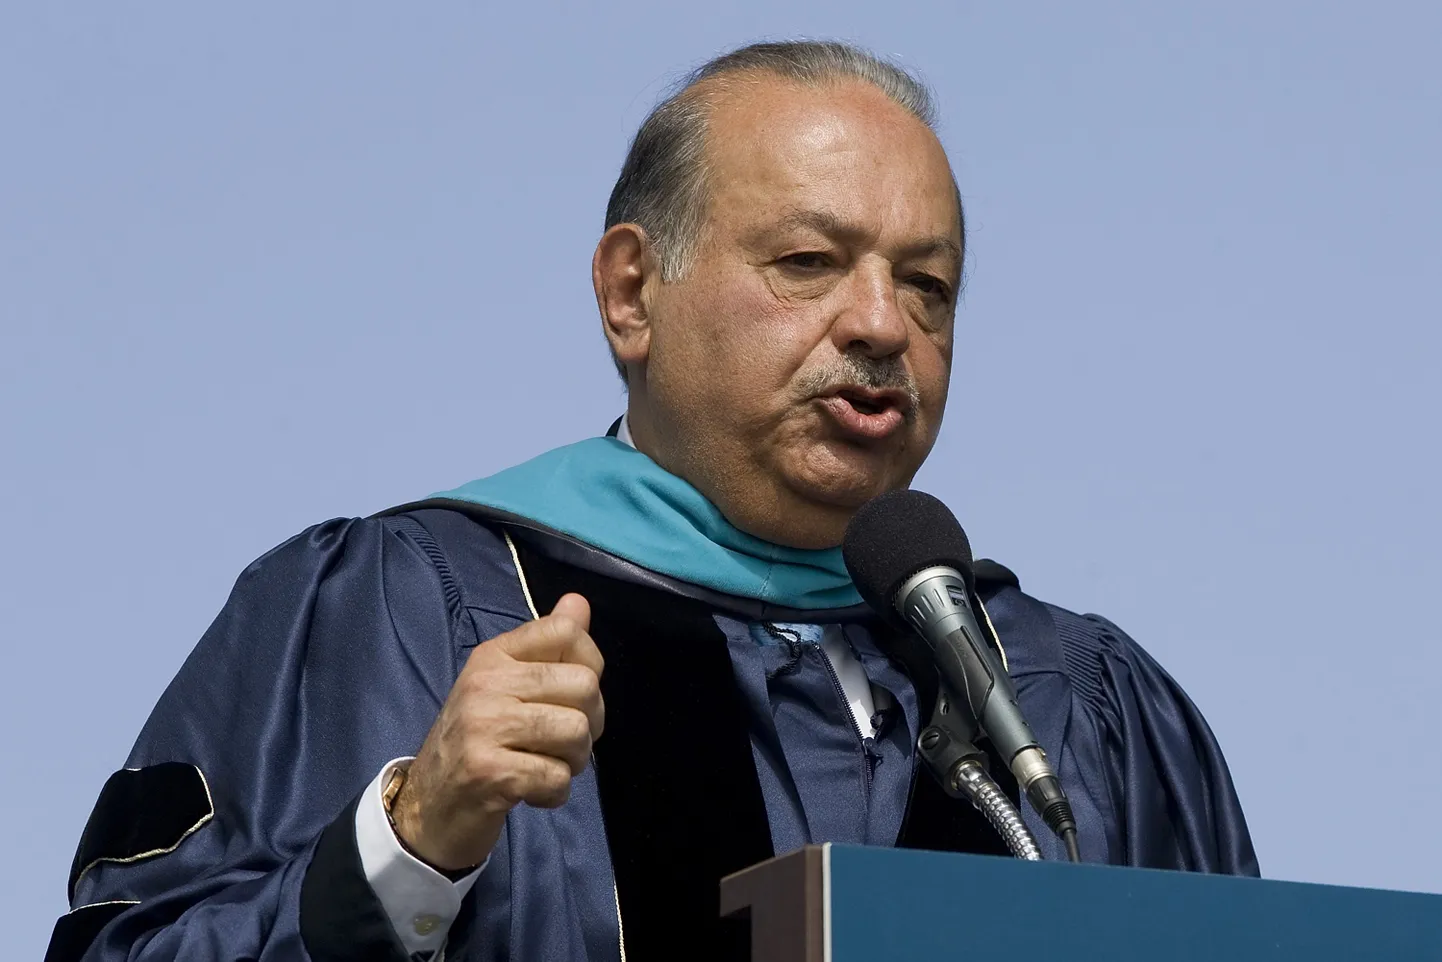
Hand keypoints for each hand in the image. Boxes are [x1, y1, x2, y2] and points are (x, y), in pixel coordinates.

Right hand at [390, 593, 603, 870]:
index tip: (572, 695)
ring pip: (576, 732)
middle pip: (584, 684)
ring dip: (573, 761)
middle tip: (562, 743)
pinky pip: (557, 777)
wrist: (427, 807)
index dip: (590, 664)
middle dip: (590, 723)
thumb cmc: (476, 742)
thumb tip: (579, 602)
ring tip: (547, 766)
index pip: (565, 631)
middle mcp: (486, 683)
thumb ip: (546, 646)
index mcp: (493, 656)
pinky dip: (554, 793)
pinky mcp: (488, 772)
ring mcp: (483, 726)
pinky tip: (532, 792)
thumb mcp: (505, 687)